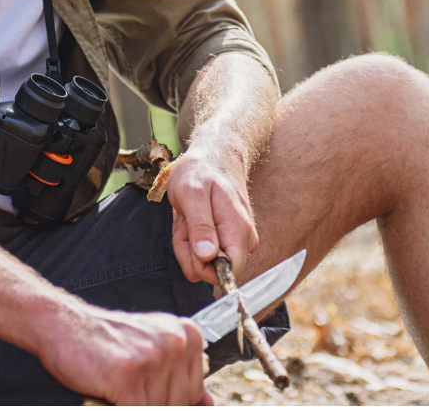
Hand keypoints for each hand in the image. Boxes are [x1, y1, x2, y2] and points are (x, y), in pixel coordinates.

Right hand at [40, 305, 212, 404]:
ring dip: (136, 405)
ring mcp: (152, 357)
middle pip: (178, 405)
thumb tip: (209, 404)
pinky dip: (120, 408)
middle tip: (129, 388)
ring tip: (118, 388)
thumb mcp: (153, 349)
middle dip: (151, 404)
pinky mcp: (128, 374)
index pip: (194, 394)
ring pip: (158, 409)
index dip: (169, 401)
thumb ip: (182, 376)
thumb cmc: (107, 342)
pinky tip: (111, 397)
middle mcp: (175, 342)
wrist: (64, 324)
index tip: (146, 391)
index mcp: (187, 335)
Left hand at [166, 146, 258, 283]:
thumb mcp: (191, 193)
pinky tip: (190, 218)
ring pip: (204, 262)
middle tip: (185, 220)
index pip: (229, 274)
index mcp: (238, 231)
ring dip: (187, 241)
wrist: (214, 154)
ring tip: (187, 215)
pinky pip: (203, 252)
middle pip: (212, 270)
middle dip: (188, 250)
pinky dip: (189, 237)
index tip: (190, 243)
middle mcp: (243, 240)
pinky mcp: (227, 239)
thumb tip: (208, 257)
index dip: (203, 268)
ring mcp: (236, 240)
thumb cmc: (201, 169)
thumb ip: (200, 226)